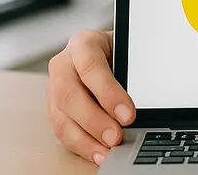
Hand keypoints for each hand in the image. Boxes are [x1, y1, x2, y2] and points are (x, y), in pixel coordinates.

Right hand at [45, 29, 135, 165]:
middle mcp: (63, 64)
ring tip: (107, 151)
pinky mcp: (53, 108)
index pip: (91, 66)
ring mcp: (54, 87)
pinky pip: (62, 130)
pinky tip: (98, 153)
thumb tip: (144, 102)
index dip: (108, 93)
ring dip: (86, 138)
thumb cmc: (117, 52)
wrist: (102, 51)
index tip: (128, 114)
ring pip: (62, 116)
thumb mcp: (126, 52)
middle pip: (70, 95)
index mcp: (83, 44)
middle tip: (116, 137)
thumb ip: (131, 72)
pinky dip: (81, 145)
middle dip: (95, 120)